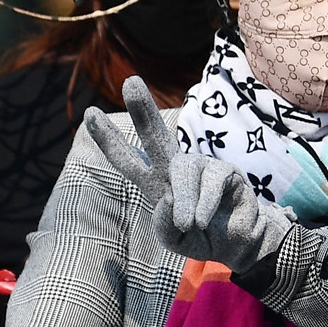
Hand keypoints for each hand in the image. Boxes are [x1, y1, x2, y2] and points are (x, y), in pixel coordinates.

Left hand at [86, 75, 290, 270]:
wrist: (238, 243)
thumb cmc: (201, 237)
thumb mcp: (174, 240)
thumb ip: (164, 226)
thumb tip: (168, 199)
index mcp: (155, 182)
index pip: (128, 159)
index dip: (109, 139)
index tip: (89, 114)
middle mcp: (174, 168)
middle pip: (155, 135)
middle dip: (143, 109)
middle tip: (130, 82)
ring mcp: (199, 166)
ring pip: (182, 169)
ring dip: (184, 199)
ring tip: (189, 224)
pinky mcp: (224, 171)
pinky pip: (209, 183)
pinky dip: (204, 206)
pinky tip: (204, 221)